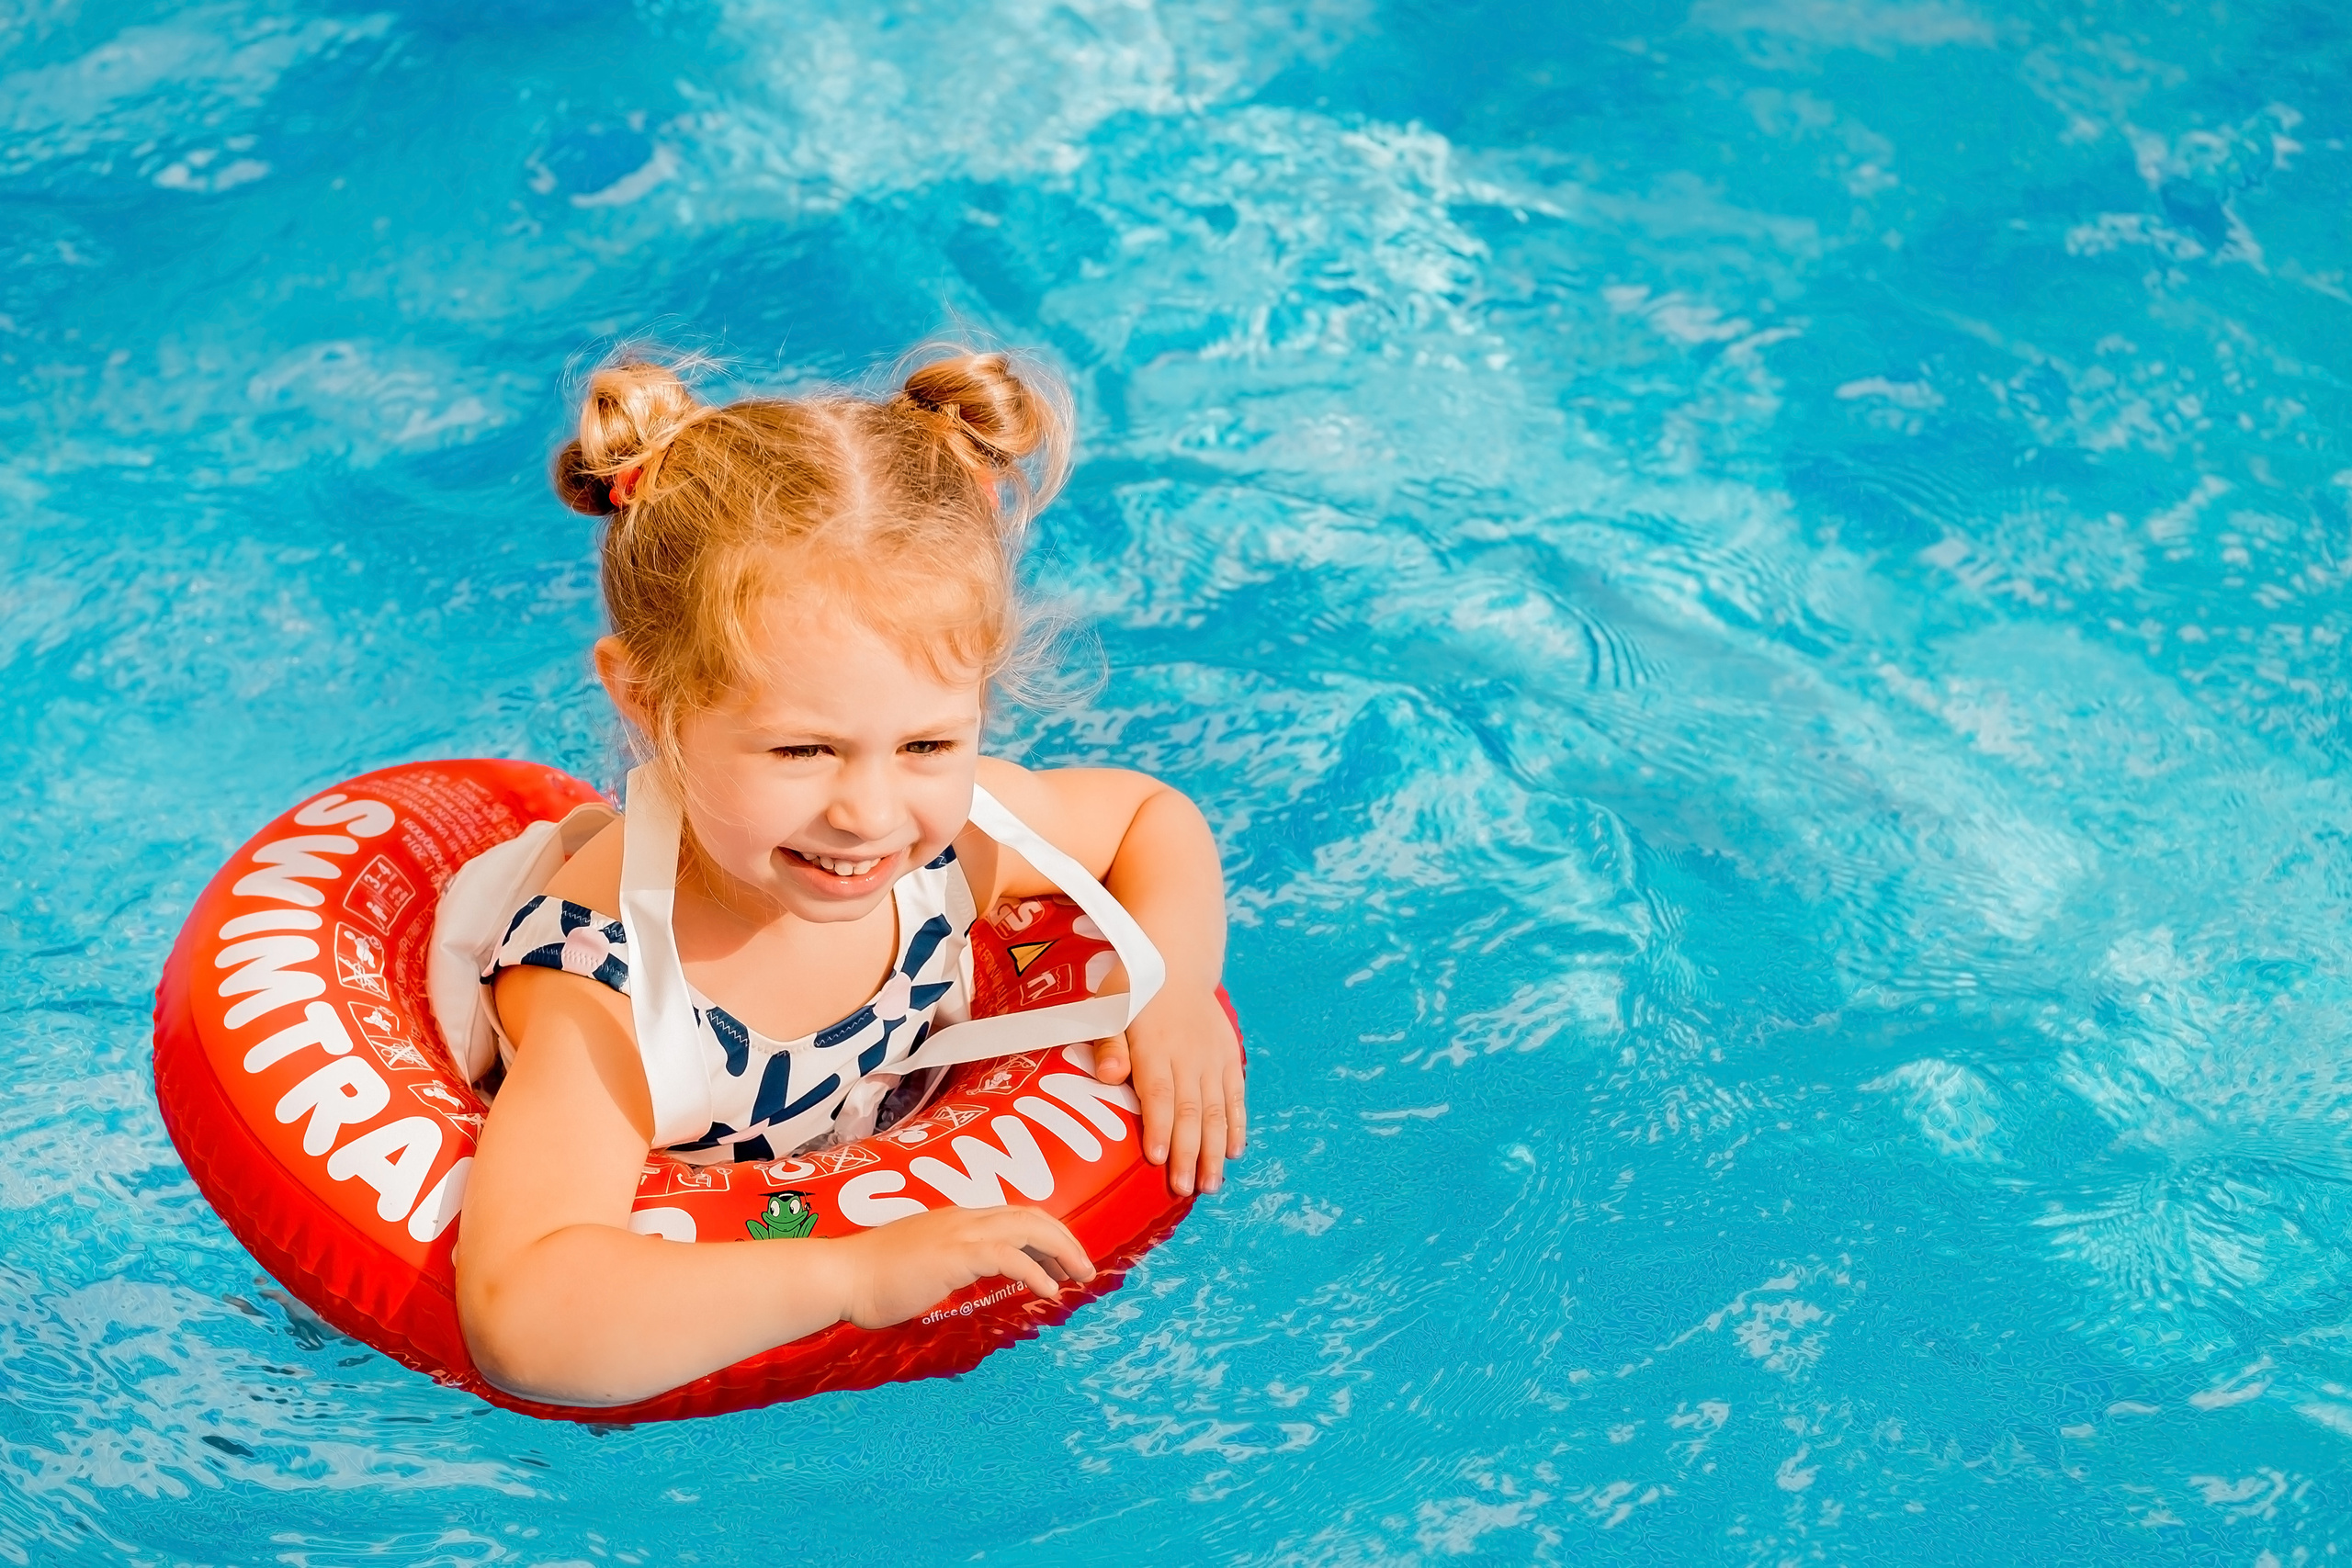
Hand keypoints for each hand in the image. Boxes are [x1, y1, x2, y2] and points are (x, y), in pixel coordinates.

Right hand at [832, 1205, 1094, 1329]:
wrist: (840, 1277)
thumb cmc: (871, 1279)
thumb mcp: (919, 1265)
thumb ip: (945, 1265)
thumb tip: (961, 1278)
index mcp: (955, 1219)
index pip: (1014, 1214)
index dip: (1046, 1233)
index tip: (1063, 1260)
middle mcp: (962, 1218)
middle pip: (1031, 1215)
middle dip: (1064, 1240)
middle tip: (1085, 1270)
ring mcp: (958, 1233)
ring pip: (1028, 1227)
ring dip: (1061, 1251)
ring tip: (1079, 1278)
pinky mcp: (955, 1255)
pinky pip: (1010, 1256)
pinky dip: (1036, 1270)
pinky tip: (1049, 1290)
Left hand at [1093, 986, 1244, 1196]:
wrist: (1176, 959)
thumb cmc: (1133, 989)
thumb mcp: (1110, 1006)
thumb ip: (1109, 1043)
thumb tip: (1108, 1076)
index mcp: (1155, 1045)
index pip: (1159, 1094)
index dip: (1160, 1128)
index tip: (1158, 1161)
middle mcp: (1188, 1054)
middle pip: (1190, 1110)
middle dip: (1188, 1153)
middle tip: (1183, 1189)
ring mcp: (1212, 1057)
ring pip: (1216, 1109)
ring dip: (1214, 1150)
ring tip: (1210, 1184)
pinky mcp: (1228, 1056)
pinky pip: (1235, 1096)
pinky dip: (1236, 1125)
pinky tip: (1234, 1152)